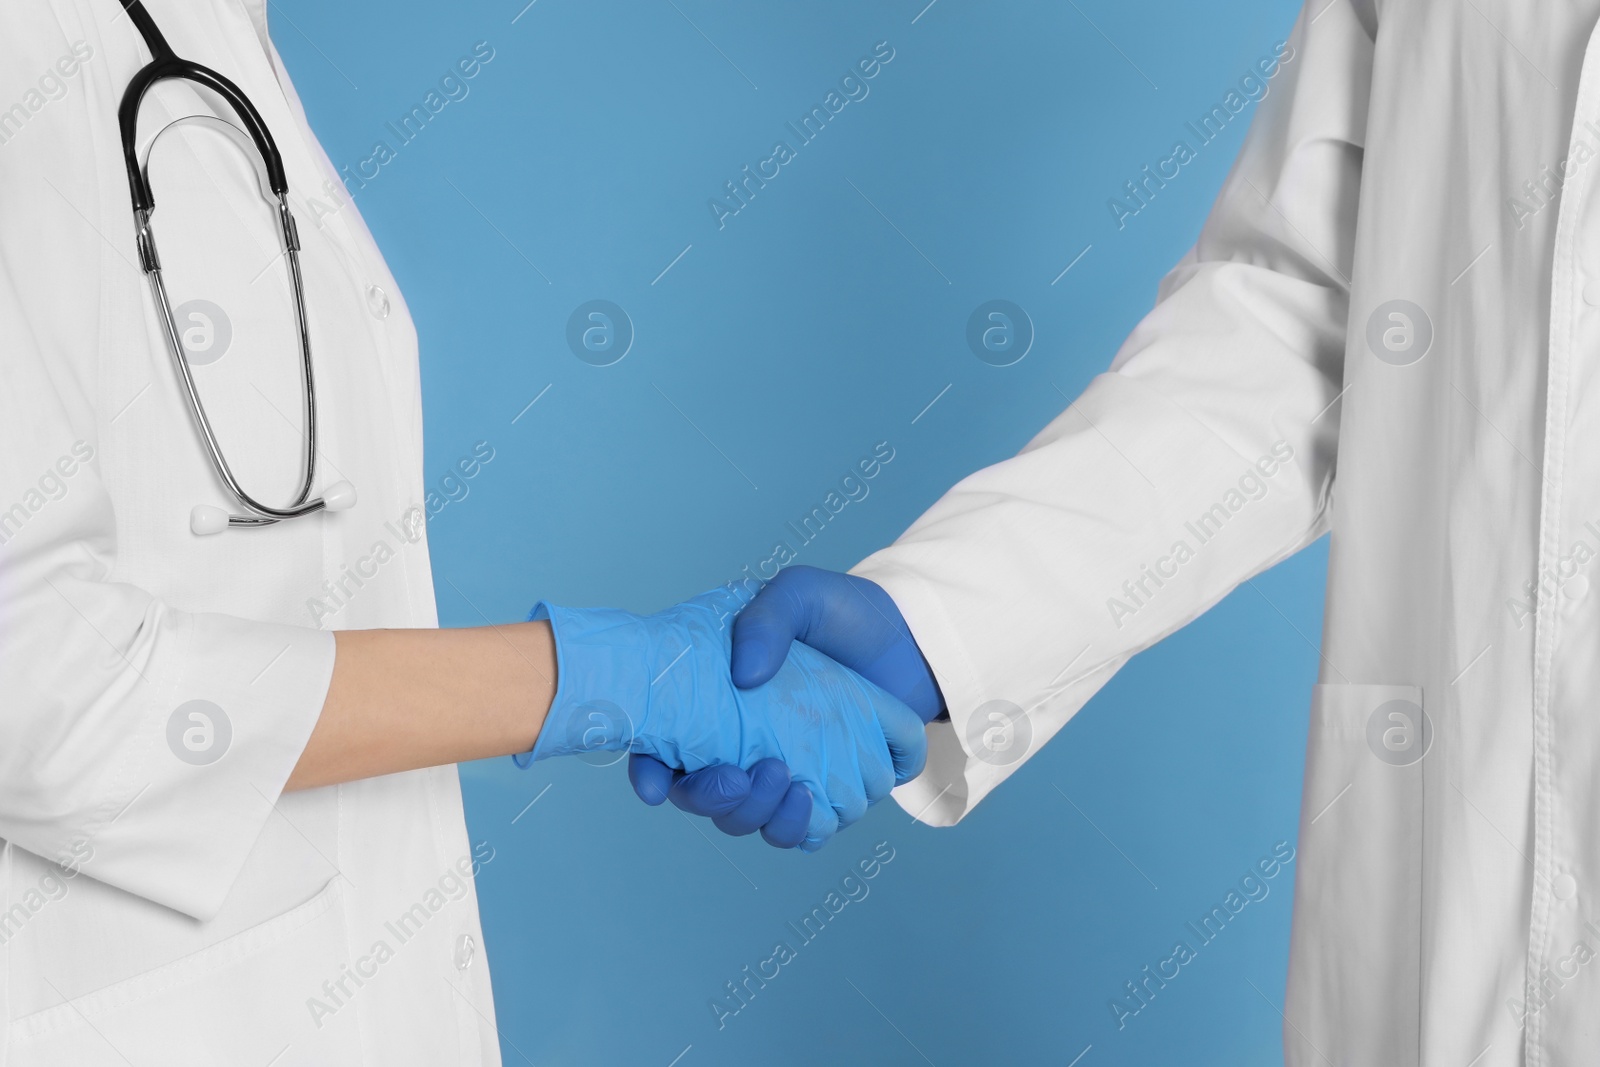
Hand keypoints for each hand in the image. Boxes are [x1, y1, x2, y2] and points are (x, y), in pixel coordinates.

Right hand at [525, 588, 926, 850]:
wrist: (907, 638)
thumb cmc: (841, 613)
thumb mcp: (799, 594)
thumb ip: (768, 619)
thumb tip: (745, 676)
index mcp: (714, 702)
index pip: (663, 746)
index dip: (649, 772)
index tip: (656, 786)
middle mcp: (739, 745)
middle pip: (704, 798)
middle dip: (714, 800)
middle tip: (745, 774)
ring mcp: (780, 773)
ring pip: (748, 821)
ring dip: (759, 815)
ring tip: (790, 785)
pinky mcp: (824, 791)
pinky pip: (801, 831)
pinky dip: (799, 827)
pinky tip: (811, 801)